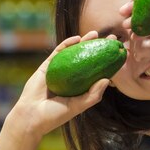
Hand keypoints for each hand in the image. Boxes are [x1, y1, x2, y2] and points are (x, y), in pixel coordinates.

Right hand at [0, 31, 111, 149]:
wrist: (32, 116)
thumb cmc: (56, 115)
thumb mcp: (78, 106)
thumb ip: (93, 95)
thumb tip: (107, 79)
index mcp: (80, 87)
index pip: (96, 71)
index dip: (107, 61)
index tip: (118, 52)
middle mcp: (72, 77)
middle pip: (88, 58)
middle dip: (98, 47)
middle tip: (111, 38)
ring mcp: (60, 70)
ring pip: (74, 53)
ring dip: (84, 41)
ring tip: (95, 33)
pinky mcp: (47, 66)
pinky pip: (58, 52)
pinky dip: (67, 44)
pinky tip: (77, 38)